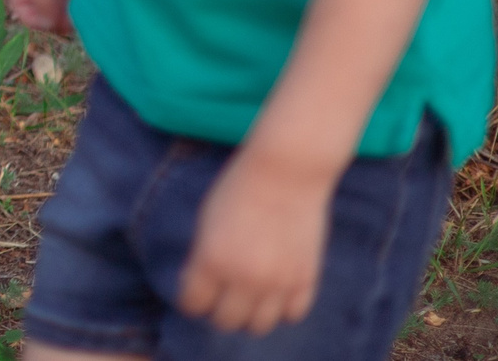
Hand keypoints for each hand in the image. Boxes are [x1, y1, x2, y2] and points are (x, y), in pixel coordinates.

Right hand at [8, 0, 86, 34]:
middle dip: (55, 18)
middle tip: (73, 21)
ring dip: (72, 12)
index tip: (51, 22)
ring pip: (63, 6)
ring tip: (85, 6)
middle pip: (42, 9)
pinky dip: (85, 2)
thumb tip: (45, 24)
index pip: (21, 6)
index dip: (32, 19)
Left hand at [177, 146, 333, 334]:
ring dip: (250, 315)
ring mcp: (277, 283)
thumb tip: (200, 286)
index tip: (194, 295)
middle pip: (226, 321)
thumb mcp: (206, 222)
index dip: (191, 300)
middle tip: (220, 298)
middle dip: (218, 311)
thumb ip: (203, 258)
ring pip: (259, 326)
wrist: (285, 172)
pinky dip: (282, 308)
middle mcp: (243, 279)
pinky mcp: (306, 279)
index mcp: (211, 261)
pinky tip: (275, 292)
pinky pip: (292, 315)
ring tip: (247, 299)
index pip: (193, 305)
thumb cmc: (238, 189)